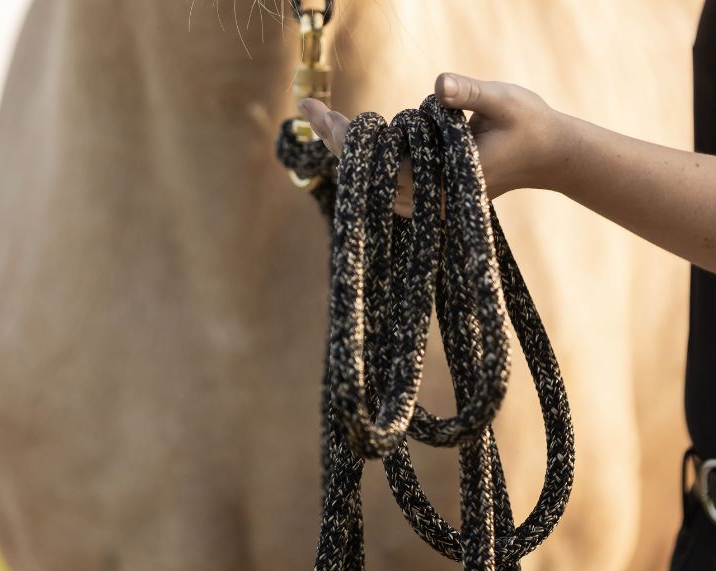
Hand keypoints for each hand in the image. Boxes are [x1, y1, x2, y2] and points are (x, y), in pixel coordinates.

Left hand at [298, 73, 566, 207]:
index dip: (346, 138)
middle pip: (367, 175)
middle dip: (335, 140)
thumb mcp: (505, 101)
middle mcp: (430, 197)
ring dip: (345, 151)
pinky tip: (346, 137)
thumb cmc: (528, 125)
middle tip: (308, 107)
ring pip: (372, 180)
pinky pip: (384, 179)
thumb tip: (440, 85)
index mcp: (442, 180)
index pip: (381, 163)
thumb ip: (472, 94)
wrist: (547, 155)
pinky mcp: (428, 192)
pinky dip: (364, 159)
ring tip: (317, 117)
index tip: (319, 113)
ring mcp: (427, 199)